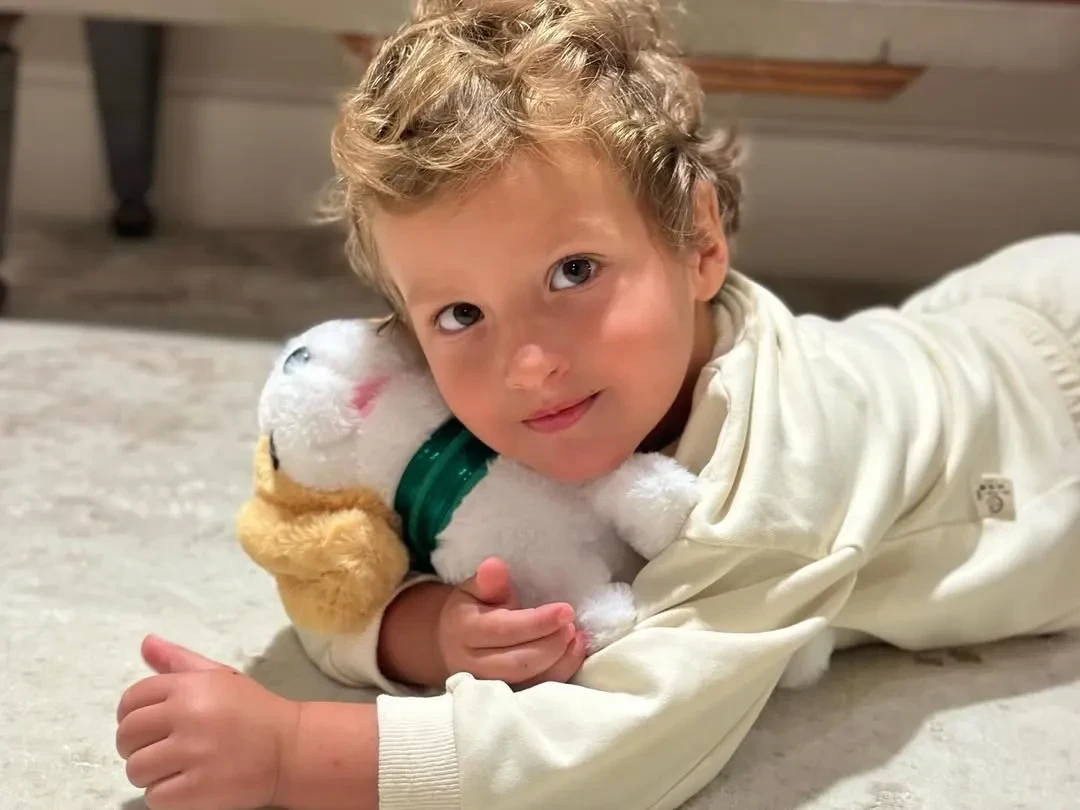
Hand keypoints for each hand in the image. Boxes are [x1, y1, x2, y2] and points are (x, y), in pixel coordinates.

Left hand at [115, 635, 299, 809]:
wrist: (291, 748)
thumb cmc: (253, 711)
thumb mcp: (219, 677)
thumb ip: (178, 660)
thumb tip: (146, 642)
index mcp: (190, 687)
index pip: (131, 700)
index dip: (132, 716)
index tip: (151, 726)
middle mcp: (188, 716)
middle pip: (127, 736)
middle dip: (137, 746)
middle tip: (164, 749)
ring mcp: (193, 754)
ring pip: (136, 769)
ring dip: (152, 774)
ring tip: (178, 768)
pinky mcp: (197, 790)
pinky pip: (154, 798)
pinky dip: (167, 797)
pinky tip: (188, 785)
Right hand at [437, 558, 588, 687]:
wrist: (452, 644)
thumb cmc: (472, 611)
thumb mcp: (475, 589)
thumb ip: (489, 581)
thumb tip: (494, 566)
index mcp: (465, 631)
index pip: (505, 630)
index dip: (538, 622)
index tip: (565, 610)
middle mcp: (473, 664)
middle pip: (518, 662)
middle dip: (551, 644)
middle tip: (571, 625)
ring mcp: (489, 686)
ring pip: (529, 683)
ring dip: (560, 661)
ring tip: (576, 637)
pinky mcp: (506, 697)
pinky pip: (536, 692)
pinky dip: (560, 673)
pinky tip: (573, 651)